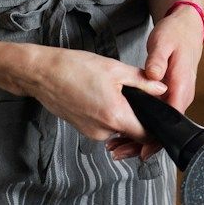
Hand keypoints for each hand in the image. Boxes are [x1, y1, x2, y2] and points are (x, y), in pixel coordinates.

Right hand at [15, 44, 166, 157]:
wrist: (42, 74)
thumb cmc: (73, 69)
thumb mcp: (115, 69)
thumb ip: (142, 81)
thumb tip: (161, 89)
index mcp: (115, 116)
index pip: (146, 136)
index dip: (156, 127)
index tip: (158, 115)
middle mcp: (103, 130)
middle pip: (132, 133)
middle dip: (138, 117)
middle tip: (138, 97)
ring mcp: (91, 132)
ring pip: (117, 129)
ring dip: (122, 116)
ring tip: (116, 94)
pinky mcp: (82, 129)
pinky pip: (103, 126)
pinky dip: (108, 115)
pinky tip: (102, 97)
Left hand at [126, 7, 203, 160]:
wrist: (187, 26)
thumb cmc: (177, 34)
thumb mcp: (164, 43)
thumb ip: (157, 61)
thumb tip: (152, 76)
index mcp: (181, 86)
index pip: (171, 120)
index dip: (156, 137)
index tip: (142, 150)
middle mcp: (181, 94)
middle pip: (164, 127)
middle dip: (143, 143)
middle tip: (120, 151)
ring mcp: (176, 95)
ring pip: (159, 123)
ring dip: (140, 136)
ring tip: (118, 145)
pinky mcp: (170, 93)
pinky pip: (157, 114)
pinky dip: (142, 123)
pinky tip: (127, 128)